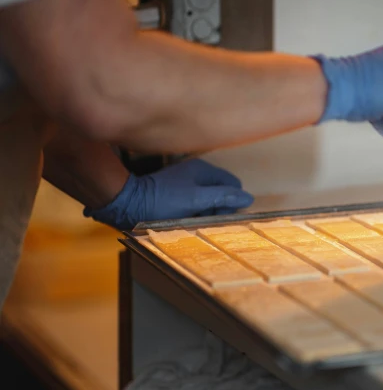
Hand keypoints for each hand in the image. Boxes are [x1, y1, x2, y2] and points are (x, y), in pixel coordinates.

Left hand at [84, 159, 253, 229]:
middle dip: (217, 208)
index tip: (216, 213)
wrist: (127, 204)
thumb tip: (248, 198)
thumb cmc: (161, 202)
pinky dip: (193, 213)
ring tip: (189, 219)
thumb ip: (223, 197)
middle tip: (202, 218)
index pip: (233, 185)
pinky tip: (182, 218)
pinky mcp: (177, 194)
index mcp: (204, 170)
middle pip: (222, 193)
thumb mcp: (195, 201)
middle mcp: (197, 173)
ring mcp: (187, 183)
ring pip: (209, 201)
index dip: (230, 201)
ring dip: (204, 213)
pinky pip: (196, 204)